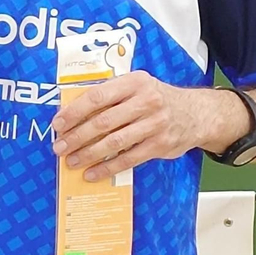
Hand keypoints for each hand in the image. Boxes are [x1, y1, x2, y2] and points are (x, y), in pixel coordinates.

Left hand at [51, 72, 236, 180]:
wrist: (197, 113)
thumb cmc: (157, 98)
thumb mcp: (136, 86)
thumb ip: (110, 94)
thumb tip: (73, 111)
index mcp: (134, 82)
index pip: (97, 96)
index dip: (74, 111)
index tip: (58, 123)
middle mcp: (146, 101)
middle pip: (103, 121)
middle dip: (76, 136)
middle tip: (59, 146)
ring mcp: (155, 124)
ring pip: (114, 142)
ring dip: (88, 153)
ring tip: (72, 160)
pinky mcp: (160, 145)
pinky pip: (129, 159)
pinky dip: (108, 167)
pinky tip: (93, 172)